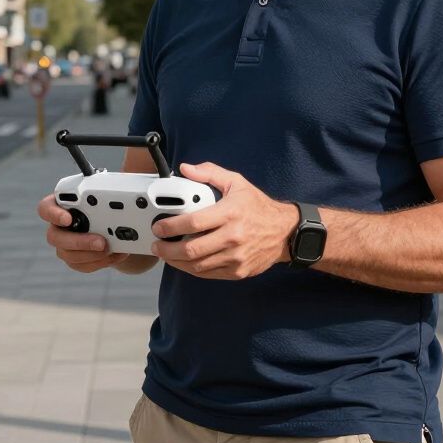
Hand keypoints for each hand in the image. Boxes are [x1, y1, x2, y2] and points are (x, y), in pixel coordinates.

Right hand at [37, 194, 129, 272]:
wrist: (113, 222)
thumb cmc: (104, 200)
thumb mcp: (106, 189)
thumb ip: (107, 185)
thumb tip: (124, 171)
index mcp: (60, 205)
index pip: (45, 209)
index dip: (53, 214)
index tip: (68, 219)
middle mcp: (58, 226)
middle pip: (55, 237)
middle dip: (79, 242)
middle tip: (101, 242)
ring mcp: (65, 244)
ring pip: (68, 255)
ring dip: (92, 255)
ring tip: (112, 249)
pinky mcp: (76, 259)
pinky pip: (84, 265)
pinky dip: (102, 262)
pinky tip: (116, 254)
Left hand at [150, 162, 298, 279]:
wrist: (285, 232)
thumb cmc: (258, 206)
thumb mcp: (236, 182)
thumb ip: (209, 173)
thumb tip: (186, 169)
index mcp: (230, 213)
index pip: (193, 223)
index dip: (170, 227)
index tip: (159, 226)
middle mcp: (233, 237)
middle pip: (191, 249)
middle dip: (167, 249)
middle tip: (157, 245)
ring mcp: (235, 257)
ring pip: (197, 265)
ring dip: (176, 262)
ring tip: (166, 254)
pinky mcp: (238, 271)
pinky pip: (209, 274)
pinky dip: (192, 269)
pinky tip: (184, 262)